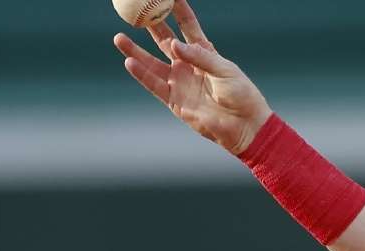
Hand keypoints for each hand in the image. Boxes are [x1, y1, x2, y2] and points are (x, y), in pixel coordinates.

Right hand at [113, 0, 271, 154]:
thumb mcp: (224, 70)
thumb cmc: (241, 95)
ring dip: (135, 52)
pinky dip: (142, 74)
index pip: (188, 27)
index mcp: (205, 54)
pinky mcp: (175, 100)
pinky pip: (154, 85)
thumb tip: (174, 44)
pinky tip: (129, 62)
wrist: (244, 125)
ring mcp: (180, 82)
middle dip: (150, 26)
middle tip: (135, 13)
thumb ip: (200, 57)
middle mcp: (189, 65)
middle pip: (165, 41)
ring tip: (119, 37)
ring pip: (152, 63)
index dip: (178, 11)